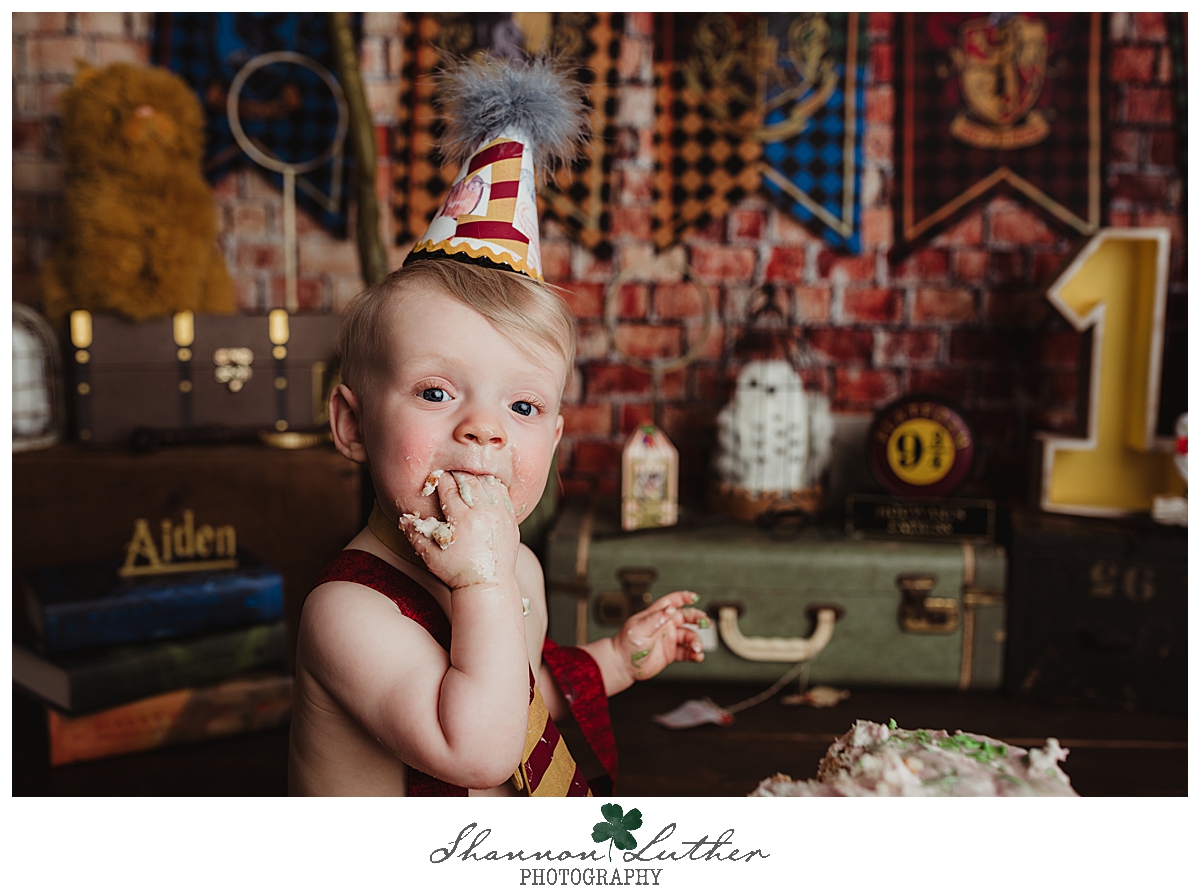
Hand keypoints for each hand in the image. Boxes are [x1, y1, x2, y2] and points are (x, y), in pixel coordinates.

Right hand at [400, 471, 519, 590]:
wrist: (488, 584)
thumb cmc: (458, 572)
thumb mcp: (430, 555)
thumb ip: (415, 534)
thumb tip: (404, 517)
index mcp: (462, 519)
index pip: (449, 488)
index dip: (440, 480)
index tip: (436, 479)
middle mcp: (483, 513)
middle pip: (468, 482)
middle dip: (457, 476)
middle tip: (450, 475)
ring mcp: (500, 515)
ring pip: (487, 484)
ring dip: (475, 479)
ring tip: (466, 481)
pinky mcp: (511, 519)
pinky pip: (502, 493)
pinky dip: (492, 487)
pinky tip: (484, 490)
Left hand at [611, 591, 707, 683]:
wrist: (622, 664)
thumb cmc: (627, 643)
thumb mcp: (640, 628)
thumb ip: (656, 619)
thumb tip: (671, 609)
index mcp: (657, 614)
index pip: (673, 601)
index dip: (684, 597)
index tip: (695, 597)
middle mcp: (666, 625)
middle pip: (686, 617)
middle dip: (697, 618)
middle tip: (705, 622)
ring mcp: (670, 639)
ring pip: (689, 636)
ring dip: (696, 641)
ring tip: (697, 648)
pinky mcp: (671, 653)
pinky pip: (687, 652)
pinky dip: (694, 654)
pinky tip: (698, 657)